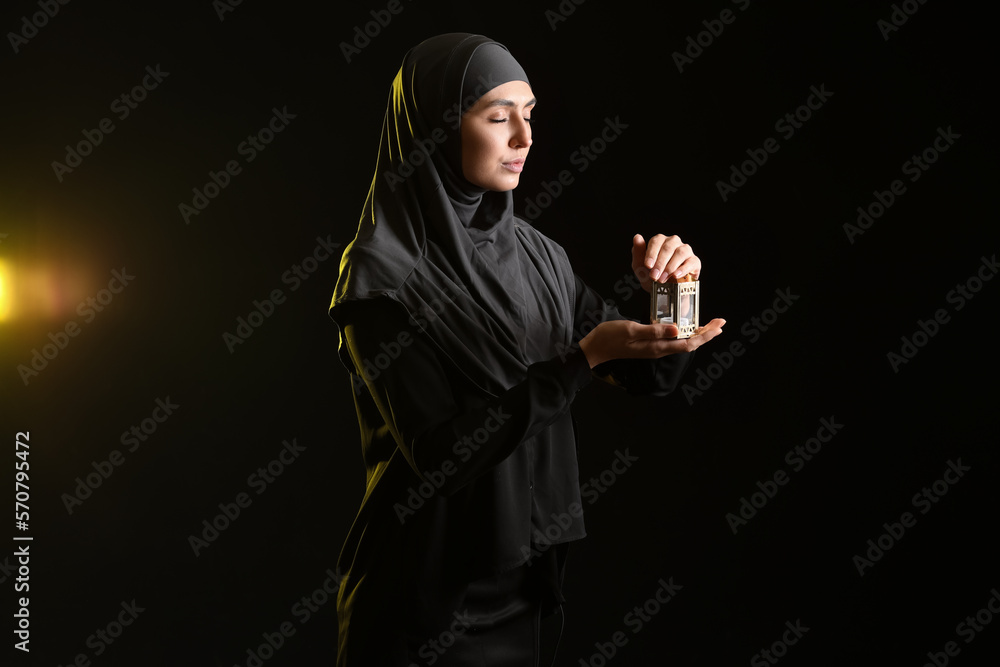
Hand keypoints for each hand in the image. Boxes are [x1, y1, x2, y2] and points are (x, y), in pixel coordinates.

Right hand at [578, 318, 725, 367]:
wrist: (595, 347)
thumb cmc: (610, 337)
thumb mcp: (631, 330)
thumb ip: (654, 330)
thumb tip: (677, 329)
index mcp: (657, 347)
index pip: (688, 343)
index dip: (705, 335)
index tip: (718, 327)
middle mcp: (659, 349)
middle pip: (689, 343)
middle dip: (706, 334)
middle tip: (720, 323)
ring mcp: (654, 346)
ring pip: (682, 341)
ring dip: (697, 333)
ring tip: (708, 325)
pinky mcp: (649, 342)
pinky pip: (672, 338)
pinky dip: (683, 331)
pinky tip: (684, 325)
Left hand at [631, 234, 701, 292]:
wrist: (663, 291)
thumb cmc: (651, 275)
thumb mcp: (639, 266)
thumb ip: (637, 251)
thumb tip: (637, 236)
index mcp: (660, 241)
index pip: (657, 241)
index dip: (651, 253)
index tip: (648, 265)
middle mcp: (674, 242)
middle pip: (668, 247)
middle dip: (660, 263)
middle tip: (654, 276)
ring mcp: (686, 251)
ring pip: (680, 253)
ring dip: (670, 267)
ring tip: (662, 278)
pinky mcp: (694, 261)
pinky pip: (691, 262)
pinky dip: (683, 269)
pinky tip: (675, 275)